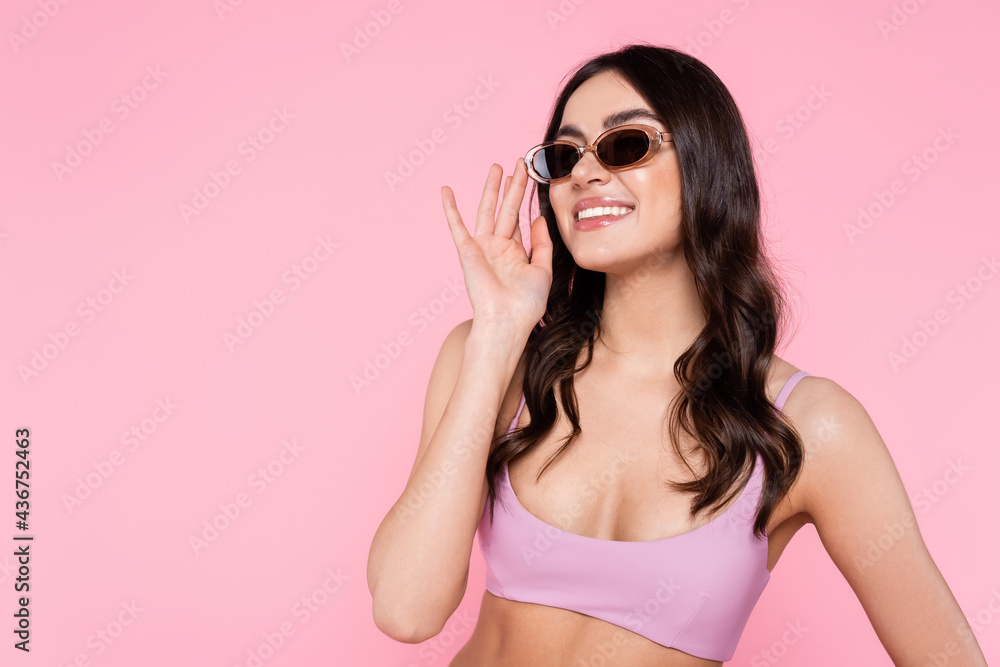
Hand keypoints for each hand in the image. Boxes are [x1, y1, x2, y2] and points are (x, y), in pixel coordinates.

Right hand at [441, 158, 552, 331]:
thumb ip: (541, 244)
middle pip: (505, 210)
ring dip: (491, 189)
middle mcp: (497, 248)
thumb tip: (538, 218)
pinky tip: (446, 190)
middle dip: (512, 187)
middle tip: (519, 163)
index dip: (523, 200)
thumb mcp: (542, 271)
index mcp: (514, 254)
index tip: (529, 177)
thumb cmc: (525, 305)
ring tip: (497, 166)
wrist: (507, 322)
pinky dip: (450, 208)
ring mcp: (482, 248)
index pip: (518, 221)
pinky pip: (457, 226)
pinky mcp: (468, 251)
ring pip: (487, 211)